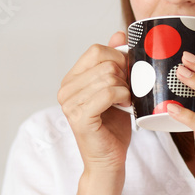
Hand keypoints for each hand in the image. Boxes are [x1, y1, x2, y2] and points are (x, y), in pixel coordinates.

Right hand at [57, 31, 132, 174]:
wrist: (109, 160)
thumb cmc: (113, 126)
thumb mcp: (116, 89)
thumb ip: (114, 62)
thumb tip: (118, 34)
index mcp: (71, 79)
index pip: (96, 50)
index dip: (118, 58)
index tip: (128, 75)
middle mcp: (65, 89)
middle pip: (104, 62)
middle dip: (124, 75)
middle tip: (128, 92)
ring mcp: (69, 103)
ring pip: (108, 77)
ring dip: (126, 88)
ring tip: (126, 102)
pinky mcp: (79, 117)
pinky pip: (108, 93)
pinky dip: (123, 97)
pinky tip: (125, 107)